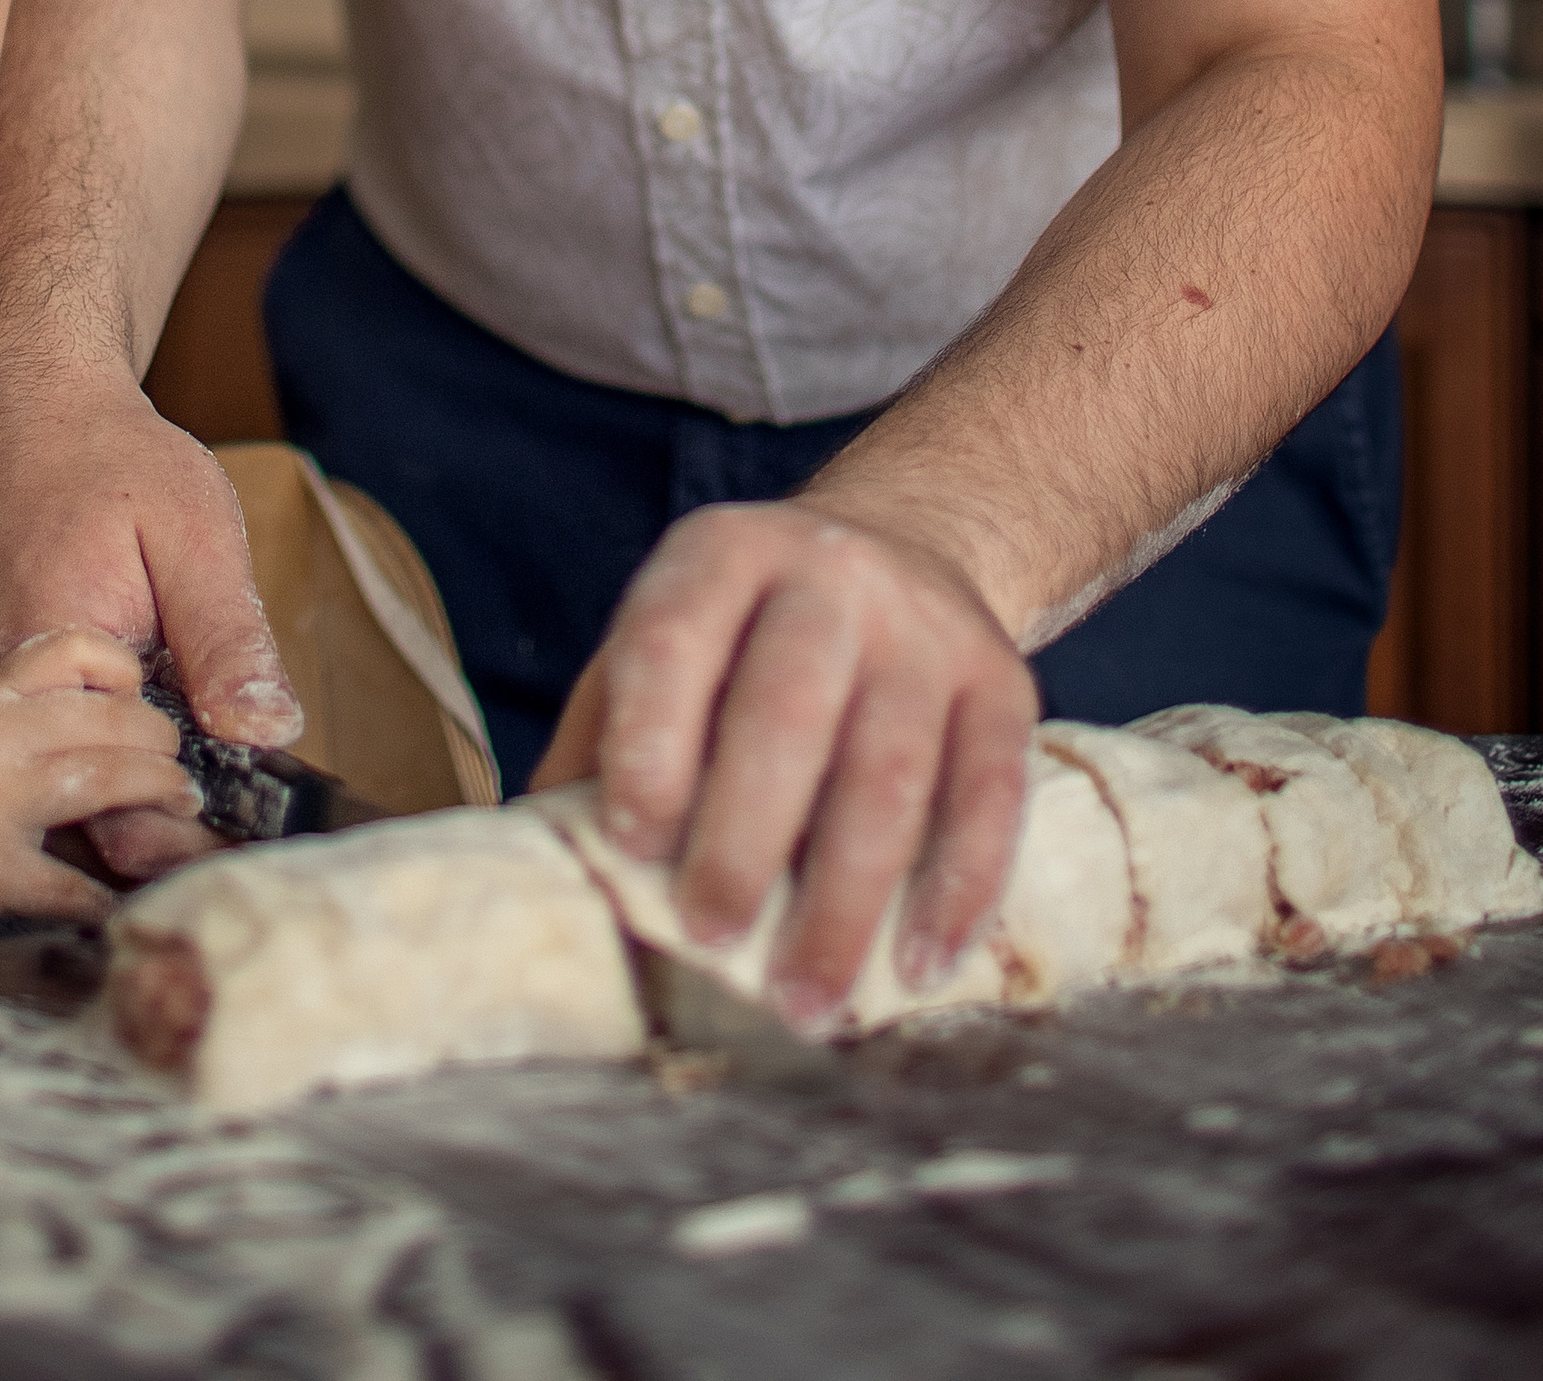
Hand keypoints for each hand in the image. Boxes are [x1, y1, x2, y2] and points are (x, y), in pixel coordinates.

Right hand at [0, 361, 300, 875]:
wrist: (14, 406)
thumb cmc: (105, 457)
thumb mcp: (193, 530)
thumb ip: (228, 641)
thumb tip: (268, 737)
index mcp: (54, 670)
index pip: (122, 816)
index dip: (193, 841)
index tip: (251, 840)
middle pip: (78, 834)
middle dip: (160, 839)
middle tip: (235, 826)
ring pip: (46, 814)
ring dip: (118, 814)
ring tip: (193, 793)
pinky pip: (21, 775)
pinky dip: (79, 778)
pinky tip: (135, 750)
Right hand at [0, 629, 202, 928]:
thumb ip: (36, 708)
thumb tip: (128, 705)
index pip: (76, 648)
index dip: (127, 670)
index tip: (148, 698)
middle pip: (113, 718)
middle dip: (163, 745)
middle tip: (181, 769)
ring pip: (106, 782)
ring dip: (158, 797)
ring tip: (181, 810)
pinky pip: (75, 882)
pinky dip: (110, 893)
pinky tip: (127, 896)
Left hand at [530, 494, 1036, 1032]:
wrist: (905, 544)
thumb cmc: (746, 638)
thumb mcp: (663, 641)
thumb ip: (603, 736)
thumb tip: (537, 865)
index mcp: (719, 554)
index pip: (670, 641)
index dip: (648, 746)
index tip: (631, 846)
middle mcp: (827, 573)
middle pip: (784, 711)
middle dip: (743, 837)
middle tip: (709, 937)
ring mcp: (925, 625)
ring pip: (891, 767)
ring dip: (846, 897)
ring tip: (806, 998)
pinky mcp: (1005, 681)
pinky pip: (991, 792)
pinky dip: (958, 889)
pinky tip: (918, 966)